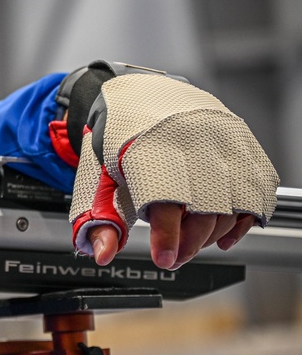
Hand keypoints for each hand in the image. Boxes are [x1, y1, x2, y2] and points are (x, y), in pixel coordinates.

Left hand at [70, 73, 276, 264]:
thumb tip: (104, 253)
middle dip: (190, 243)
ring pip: (234, 202)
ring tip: (190, 244)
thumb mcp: (98, 177)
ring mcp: (222, 140)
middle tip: (174, 257)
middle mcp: (190, 140)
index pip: (166, 200)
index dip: (168, 236)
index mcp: (148, 147)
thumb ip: (100, 219)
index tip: (165, 259)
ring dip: (214, 235)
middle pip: (204, 208)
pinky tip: (223, 233)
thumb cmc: (117, 140)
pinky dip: (243, 219)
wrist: (138, 95)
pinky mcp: (242, 142)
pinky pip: (256, 190)